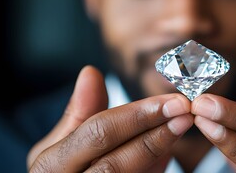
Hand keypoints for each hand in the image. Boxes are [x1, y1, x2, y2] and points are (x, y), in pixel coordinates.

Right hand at [27, 65, 192, 172]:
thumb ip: (78, 113)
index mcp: (50, 165)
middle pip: (116, 163)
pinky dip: (154, 170)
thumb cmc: (58, 171)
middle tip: (185, 113)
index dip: (137, 116)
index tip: (170, 101)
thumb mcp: (57, 143)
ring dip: (159, 152)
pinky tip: (168, 154)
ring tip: (181, 128)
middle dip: (155, 134)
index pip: (98, 134)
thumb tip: (91, 72)